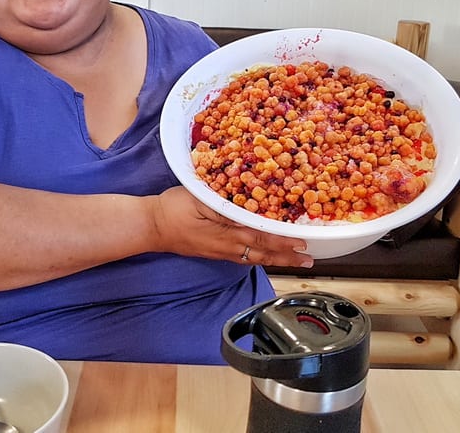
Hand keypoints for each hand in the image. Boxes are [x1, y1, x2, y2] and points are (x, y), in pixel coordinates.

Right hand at [150, 186, 312, 268]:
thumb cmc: (173, 209)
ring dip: (277, 259)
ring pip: (255, 257)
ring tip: (295, 261)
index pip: (262, 237)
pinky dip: (260, 257)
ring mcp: (221, 252)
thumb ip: (224, 204)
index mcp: (227, 232)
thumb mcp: (199, 199)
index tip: (302, 242)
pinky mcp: (215, 252)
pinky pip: (244, 258)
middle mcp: (228, 246)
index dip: (284, 241)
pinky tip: (265, 256)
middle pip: (264, 252)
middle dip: (288, 256)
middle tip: (309, 260)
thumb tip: (249, 207)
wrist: (151, 226)